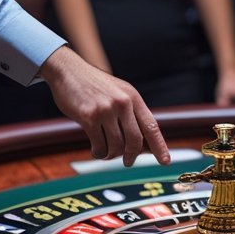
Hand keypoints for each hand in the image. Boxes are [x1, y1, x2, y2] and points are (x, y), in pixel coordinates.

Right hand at [41, 46, 169, 166]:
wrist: (68, 71)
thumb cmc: (94, 86)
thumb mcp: (118, 92)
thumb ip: (130, 113)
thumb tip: (143, 144)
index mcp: (133, 97)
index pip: (151, 125)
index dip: (160, 145)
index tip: (166, 161)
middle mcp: (122, 103)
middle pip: (135, 140)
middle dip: (132, 156)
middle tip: (128, 162)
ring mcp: (106, 110)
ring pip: (116, 146)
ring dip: (111, 155)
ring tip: (106, 152)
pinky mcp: (89, 117)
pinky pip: (99, 145)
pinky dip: (99, 153)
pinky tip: (95, 149)